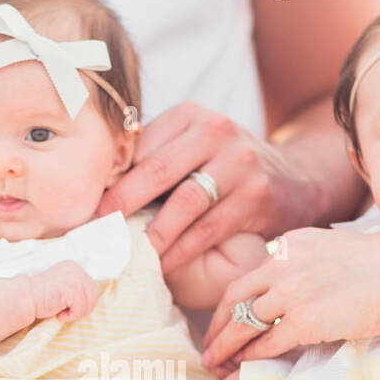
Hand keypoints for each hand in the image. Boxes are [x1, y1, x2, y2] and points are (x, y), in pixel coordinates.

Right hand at [29, 260, 100, 321]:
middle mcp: (76, 270)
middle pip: (94, 294)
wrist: (25, 298)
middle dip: (84, 308)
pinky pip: (80, 309)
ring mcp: (75, 278)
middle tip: (68, 312)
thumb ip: (76, 287)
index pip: (92, 287)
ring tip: (62, 312)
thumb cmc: (41, 296)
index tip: (70, 307)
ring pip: (89, 303)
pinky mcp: (72, 289)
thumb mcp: (62, 286)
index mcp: (74, 267)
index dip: (85, 301)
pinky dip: (71, 316)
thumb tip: (92, 299)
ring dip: (77, 313)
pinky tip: (58, 314)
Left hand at [96, 101, 317, 273]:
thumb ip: (154, 153)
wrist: (295, 179)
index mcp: (191, 115)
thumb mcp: (195, 144)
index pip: (140, 146)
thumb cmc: (226, 167)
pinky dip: (180, 251)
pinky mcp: (256, 197)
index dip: (109, 178)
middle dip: (121, 204)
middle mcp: (217, 131)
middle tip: (95, 231)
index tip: (84, 205)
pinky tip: (161, 264)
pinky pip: (207, 230)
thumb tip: (94, 179)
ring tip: (125, 253)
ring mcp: (240, 163)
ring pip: (184, 204)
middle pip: (157, 170)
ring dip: (151, 234)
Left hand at [201, 227, 379, 367]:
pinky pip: (267, 342)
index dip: (233, 300)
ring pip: (244, 323)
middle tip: (208, 344)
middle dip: (217, 324)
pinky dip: (251, 356)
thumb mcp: (336, 249)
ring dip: (227, 346)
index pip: (250, 274)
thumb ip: (308, 263)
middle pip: (235, 297)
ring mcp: (293, 292)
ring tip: (216, 362)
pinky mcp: (305, 320)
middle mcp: (285, 264)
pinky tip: (243, 365)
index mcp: (291, 244)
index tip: (224, 317)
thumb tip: (293, 288)